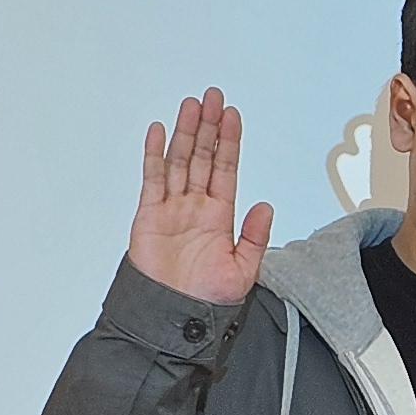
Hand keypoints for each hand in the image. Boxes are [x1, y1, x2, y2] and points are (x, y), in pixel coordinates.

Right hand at [130, 90, 271, 304]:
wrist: (172, 317)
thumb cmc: (205, 300)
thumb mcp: (243, 271)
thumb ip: (255, 237)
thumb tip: (266, 206)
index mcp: (220, 216)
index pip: (226, 169)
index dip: (229, 141)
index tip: (232, 116)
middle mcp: (196, 207)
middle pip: (202, 156)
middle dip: (208, 126)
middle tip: (213, 97)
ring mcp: (172, 208)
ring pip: (179, 160)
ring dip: (185, 132)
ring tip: (192, 105)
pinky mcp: (149, 215)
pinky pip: (152, 178)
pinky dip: (154, 154)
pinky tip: (159, 131)